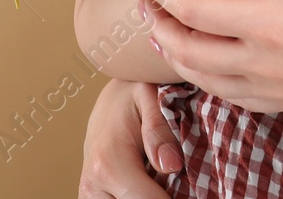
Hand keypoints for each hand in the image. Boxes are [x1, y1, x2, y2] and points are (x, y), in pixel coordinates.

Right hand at [78, 79, 179, 198]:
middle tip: (178, 178)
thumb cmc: (133, 95)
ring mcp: (89, 195)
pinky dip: (138, 195)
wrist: (109, 99)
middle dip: (167, 194)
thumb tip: (171, 166)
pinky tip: (149, 182)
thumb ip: (160, 131)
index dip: (178, 197)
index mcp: (109, 163)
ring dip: (150, 195)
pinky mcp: (90, 197)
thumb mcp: (151, 98)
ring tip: (160, 177)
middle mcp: (92, 185)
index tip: (193, 186)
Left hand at [143, 0, 282, 113]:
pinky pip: (234, 97)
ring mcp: (279, 89)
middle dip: (160, 27)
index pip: (198, 9)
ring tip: (163, 34)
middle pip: (190, 50)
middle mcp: (268, 63)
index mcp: (275, 23)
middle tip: (144, 5)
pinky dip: (208, 79)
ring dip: (178, 56)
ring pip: (207, 80)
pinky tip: (208, 64)